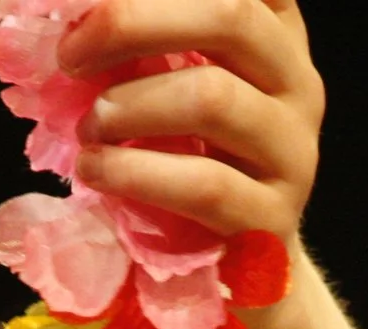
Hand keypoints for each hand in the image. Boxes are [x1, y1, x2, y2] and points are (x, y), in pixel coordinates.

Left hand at [59, 0, 325, 241]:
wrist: (237, 264)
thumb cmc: (189, 157)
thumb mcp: (174, 83)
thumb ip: (143, 42)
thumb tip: (68, 14)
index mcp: (276, 32)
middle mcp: (298, 81)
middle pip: (233, 14)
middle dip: (132, 21)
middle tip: (71, 54)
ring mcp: (294, 151)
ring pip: (214, 99)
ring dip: (128, 108)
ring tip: (88, 128)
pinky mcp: (273, 218)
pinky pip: (204, 186)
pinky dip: (133, 173)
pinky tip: (94, 170)